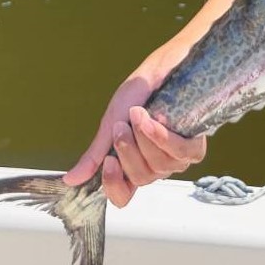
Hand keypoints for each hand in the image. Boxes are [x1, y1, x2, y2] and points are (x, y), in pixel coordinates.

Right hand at [62, 77, 206, 206]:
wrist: (162, 68)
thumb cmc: (138, 94)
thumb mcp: (111, 123)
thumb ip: (96, 154)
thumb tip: (70, 179)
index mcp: (131, 165)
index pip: (122, 196)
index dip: (114, 186)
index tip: (109, 162)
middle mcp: (154, 167)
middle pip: (139, 178)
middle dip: (128, 149)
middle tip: (122, 125)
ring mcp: (175, 159)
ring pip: (159, 166)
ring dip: (145, 136)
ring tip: (138, 112)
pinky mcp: (193, 148)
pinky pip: (180, 153)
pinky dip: (163, 136)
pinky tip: (156, 118)